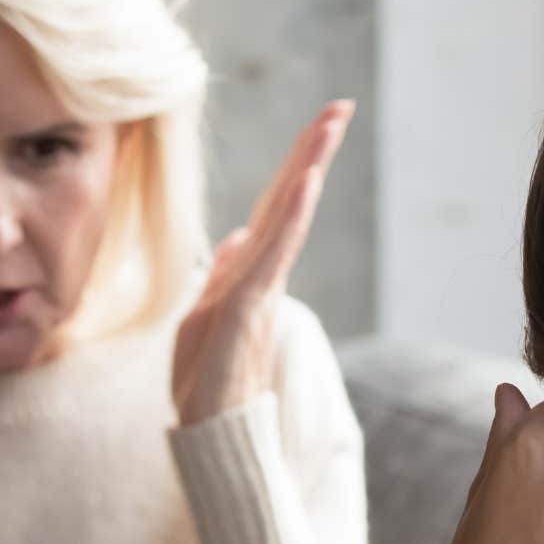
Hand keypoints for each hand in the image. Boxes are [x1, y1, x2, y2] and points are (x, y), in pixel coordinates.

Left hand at [172, 100, 350, 425]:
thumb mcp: (202, 319)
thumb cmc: (206, 386)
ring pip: (286, 218)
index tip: (320, 122)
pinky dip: (289, 217)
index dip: (294, 165)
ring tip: (330, 126)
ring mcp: (258, 291)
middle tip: (341, 106)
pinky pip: (271, 254)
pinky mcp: (248, 310)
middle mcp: (261, 276)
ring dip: (307, 169)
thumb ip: (222, 277)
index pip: (273, 208)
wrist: (208, 438)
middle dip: (313, 151)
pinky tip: (305, 184)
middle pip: (288, 201)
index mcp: (248, 274)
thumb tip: (235, 237)